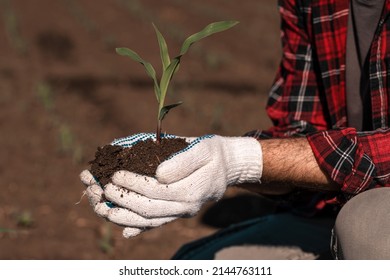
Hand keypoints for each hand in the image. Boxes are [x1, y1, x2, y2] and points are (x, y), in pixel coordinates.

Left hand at [94, 134, 262, 237]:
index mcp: (192, 191)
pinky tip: (126, 231)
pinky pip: (157, 225)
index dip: (134, 184)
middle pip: (149, 209)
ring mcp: (181, 213)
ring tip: (102, 208)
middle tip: (103, 188)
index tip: (116, 173)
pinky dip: (140, 229)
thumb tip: (158, 174)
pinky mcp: (177, 213)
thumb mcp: (203, 149)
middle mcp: (186, 207)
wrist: (227, 167)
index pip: (157, 191)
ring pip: (150, 221)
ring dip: (124, 217)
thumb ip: (183, 161)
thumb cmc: (213, 154)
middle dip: (122, 200)